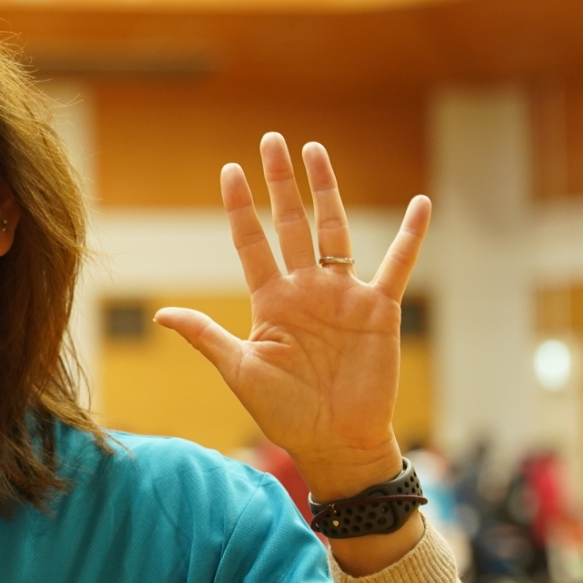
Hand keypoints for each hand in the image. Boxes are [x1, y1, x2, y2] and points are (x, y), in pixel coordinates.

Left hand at [155, 136, 429, 569]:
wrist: (334, 442)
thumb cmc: (285, 411)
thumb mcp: (240, 370)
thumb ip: (205, 336)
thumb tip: (161, 314)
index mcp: (271, 301)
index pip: (252, 242)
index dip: (242, 208)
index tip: (229, 171)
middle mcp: (306, 289)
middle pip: (293, 224)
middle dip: (282, 184)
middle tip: (272, 140)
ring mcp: (343, 296)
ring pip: (336, 231)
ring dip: (327, 191)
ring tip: (316, 151)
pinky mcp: (379, 310)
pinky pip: (398, 265)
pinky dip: (410, 236)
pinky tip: (420, 204)